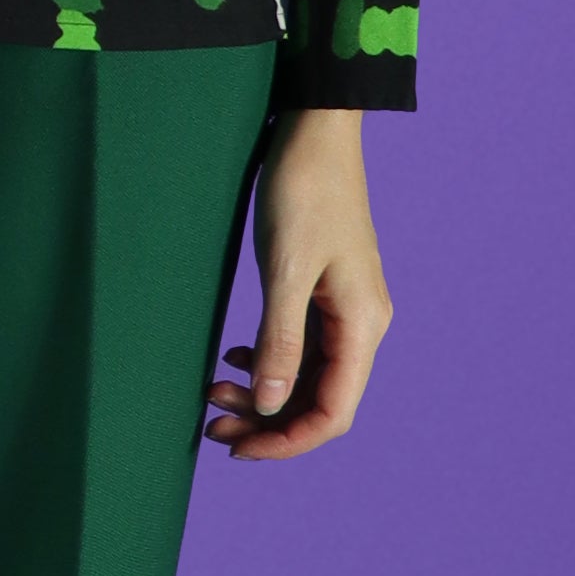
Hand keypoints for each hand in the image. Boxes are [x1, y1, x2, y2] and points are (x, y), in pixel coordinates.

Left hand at [202, 106, 392, 460]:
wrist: (316, 128)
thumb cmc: (303, 189)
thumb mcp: (285, 268)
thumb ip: (280, 340)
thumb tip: (271, 405)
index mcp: (361, 325)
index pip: (331, 412)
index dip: (287, 440)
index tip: (239, 446)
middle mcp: (361, 324)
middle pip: (319, 399)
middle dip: (268, 419)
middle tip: (213, 421)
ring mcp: (346, 307)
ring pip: (308, 373)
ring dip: (265, 390)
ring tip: (215, 391)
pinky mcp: (327, 290)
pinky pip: (303, 345)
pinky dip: (270, 359)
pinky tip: (237, 356)